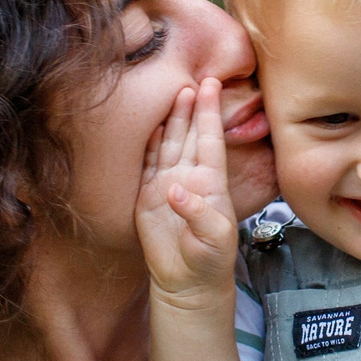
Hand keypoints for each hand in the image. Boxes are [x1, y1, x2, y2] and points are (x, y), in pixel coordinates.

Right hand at [137, 78, 237, 306]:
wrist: (187, 282)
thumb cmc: (210, 261)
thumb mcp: (213, 239)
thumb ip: (198, 214)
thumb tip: (174, 191)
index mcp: (210, 183)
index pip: (210, 140)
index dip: (209, 113)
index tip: (210, 84)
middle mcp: (190, 178)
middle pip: (189, 134)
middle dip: (189, 107)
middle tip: (189, 78)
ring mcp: (168, 185)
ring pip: (169, 143)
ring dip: (170, 120)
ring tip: (171, 93)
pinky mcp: (148, 196)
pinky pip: (146, 163)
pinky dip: (147, 143)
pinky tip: (147, 125)